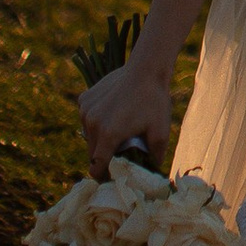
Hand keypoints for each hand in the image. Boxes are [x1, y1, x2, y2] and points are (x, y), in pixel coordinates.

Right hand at [77, 55, 173, 175]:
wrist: (146, 69)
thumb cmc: (154, 101)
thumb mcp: (160, 131)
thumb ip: (155, 156)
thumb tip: (153, 171)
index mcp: (108, 135)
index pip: (96, 167)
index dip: (103, 176)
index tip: (110, 177)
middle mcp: (92, 124)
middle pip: (92, 152)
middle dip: (103, 157)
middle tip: (119, 153)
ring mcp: (85, 110)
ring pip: (88, 135)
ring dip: (99, 138)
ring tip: (117, 131)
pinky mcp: (84, 98)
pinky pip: (86, 118)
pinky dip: (95, 120)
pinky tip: (111, 113)